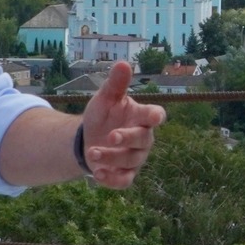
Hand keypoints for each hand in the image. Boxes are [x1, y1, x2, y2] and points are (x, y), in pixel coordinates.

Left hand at [80, 59, 164, 188]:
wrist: (88, 138)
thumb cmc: (103, 115)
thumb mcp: (105, 98)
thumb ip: (116, 84)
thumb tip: (123, 63)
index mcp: (141, 117)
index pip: (155, 115)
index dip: (156, 116)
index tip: (154, 116)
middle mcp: (143, 138)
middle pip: (143, 140)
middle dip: (127, 138)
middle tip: (110, 136)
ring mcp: (135, 158)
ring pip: (131, 161)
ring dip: (112, 157)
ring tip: (92, 152)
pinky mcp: (125, 174)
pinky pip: (125, 181)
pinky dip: (112, 179)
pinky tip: (97, 173)